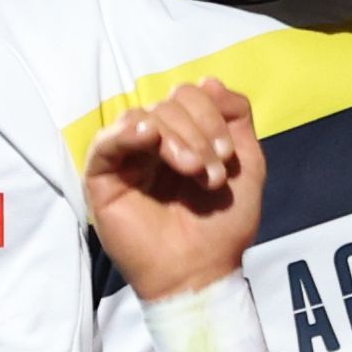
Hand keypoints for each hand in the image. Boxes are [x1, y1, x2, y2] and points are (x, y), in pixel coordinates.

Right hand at [83, 78, 265, 297]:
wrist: (201, 271)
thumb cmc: (222, 227)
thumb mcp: (248, 164)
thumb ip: (236, 117)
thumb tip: (208, 80)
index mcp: (185, 136)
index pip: (190, 96)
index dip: (211, 113)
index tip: (227, 156)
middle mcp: (154, 142)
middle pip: (169, 103)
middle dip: (198, 133)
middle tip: (212, 173)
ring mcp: (128, 158)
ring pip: (144, 117)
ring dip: (176, 139)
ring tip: (194, 172)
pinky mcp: (103, 178)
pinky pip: (106, 141)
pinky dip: (127, 132)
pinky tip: (149, 138)